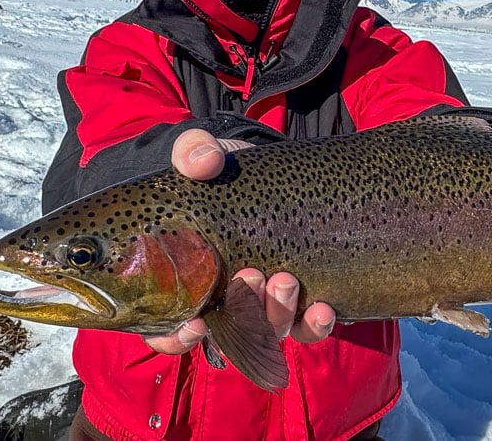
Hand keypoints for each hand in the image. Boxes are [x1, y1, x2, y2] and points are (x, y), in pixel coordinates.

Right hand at [143, 129, 336, 354]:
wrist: (265, 171)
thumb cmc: (222, 172)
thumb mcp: (203, 156)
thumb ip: (193, 151)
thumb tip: (203, 162)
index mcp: (187, 280)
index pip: (168, 331)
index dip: (176, 339)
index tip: (195, 323)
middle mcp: (225, 301)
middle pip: (227, 333)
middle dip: (243, 312)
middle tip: (251, 275)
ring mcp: (265, 304)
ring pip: (270, 332)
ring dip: (278, 315)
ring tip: (286, 280)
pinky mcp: (301, 299)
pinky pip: (309, 328)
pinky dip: (315, 324)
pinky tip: (323, 308)